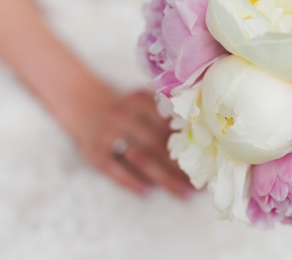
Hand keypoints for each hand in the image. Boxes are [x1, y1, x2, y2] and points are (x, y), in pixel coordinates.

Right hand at [63, 88, 191, 197]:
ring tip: (183, 191)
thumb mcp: (143, 102)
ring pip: (140, 158)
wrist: (83, 104)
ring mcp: (107, 133)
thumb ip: (165, 114)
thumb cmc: (126, 109)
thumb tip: (201, 140)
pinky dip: (131, 181)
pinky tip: (147, 191)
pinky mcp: (94, 151)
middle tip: (200, 183)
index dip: (190, 144)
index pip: (170, 124)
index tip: (208, 160)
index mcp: (141, 100)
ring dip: (163, 177)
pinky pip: (114, 169)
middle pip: (158, 143)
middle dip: (181, 165)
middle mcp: (123, 114)